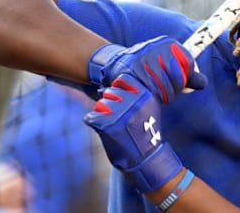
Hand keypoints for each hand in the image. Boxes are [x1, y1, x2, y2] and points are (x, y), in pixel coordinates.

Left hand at [84, 74, 182, 193]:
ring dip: (102, 114)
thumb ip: (136, 95)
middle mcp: (133, 101)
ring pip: (99, 105)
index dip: (119, 89)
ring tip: (114, 127)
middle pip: (109, 92)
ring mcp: (120, 112)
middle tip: (119, 119)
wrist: (145, 159)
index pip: (122, 79)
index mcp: (145, 95)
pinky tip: (106, 132)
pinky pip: (90, 117)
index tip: (122, 100)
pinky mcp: (106, 125)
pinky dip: (94, 124)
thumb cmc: (145, 133)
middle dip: (110, 103)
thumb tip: (111, 86)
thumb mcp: (149, 109)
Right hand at [88, 36, 207, 102]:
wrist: (116, 63)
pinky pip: (151, 91)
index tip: (178, 83)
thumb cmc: (149, 66)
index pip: (188, 64)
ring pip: (165, 87)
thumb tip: (203, 84)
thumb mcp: (169, 65)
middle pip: (178, 78)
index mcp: (169, 43)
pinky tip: (148, 94)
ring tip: (157, 93)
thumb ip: (188, 75)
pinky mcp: (133, 71)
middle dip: (174, 89)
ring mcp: (144, 58)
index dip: (186, 78)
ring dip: (163, 96)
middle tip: (166, 91)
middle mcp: (157, 47)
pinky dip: (152, 97)